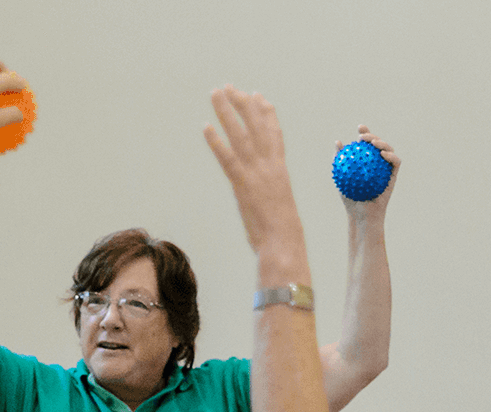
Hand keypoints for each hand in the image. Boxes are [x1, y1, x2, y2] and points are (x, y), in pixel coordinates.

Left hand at [204, 86, 305, 262]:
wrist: (283, 245)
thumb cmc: (284, 234)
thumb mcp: (281, 206)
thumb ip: (271, 192)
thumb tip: (263, 191)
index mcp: (280, 170)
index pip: (273, 133)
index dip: (265, 113)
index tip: (257, 96)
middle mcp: (270, 166)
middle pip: (256, 126)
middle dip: (243, 104)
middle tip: (230, 87)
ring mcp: (256, 174)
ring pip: (240, 135)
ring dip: (226, 112)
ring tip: (216, 94)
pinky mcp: (243, 185)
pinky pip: (227, 158)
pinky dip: (216, 142)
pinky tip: (206, 127)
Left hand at [336, 126, 398, 221]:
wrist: (362, 215)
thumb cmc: (350, 199)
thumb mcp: (341, 178)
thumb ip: (339, 160)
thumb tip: (337, 142)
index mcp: (366, 162)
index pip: (366, 144)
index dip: (365, 132)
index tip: (360, 127)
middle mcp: (377, 163)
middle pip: (378, 144)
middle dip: (373, 135)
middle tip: (363, 136)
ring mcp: (386, 169)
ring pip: (388, 150)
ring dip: (383, 143)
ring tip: (373, 143)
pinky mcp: (394, 176)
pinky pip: (395, 163)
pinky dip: (391, 156)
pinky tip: (382, 154)